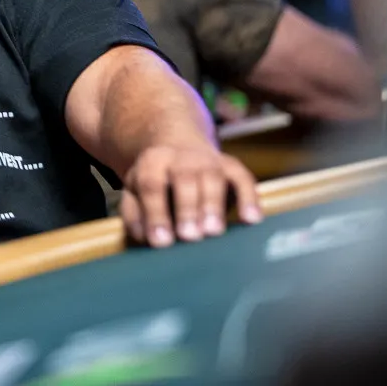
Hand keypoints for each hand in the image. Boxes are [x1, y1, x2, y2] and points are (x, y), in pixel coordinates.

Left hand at [120, 145, 262, 247]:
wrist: (177, 145)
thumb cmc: (155, 181)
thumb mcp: (135, 192)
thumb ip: (136, 215)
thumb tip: (147, 236)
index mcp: (152, 162)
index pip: (151, 185)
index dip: (155, 213)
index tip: (162, 242)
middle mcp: (180, 157)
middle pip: (184, 178)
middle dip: (187, 208)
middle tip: (189, 236)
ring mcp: (208, 159)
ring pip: (213, 176)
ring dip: (214, 205)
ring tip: (213, 232)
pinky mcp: (230, 165)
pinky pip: (243, 177)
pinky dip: (249, 197)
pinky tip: (251, 219)